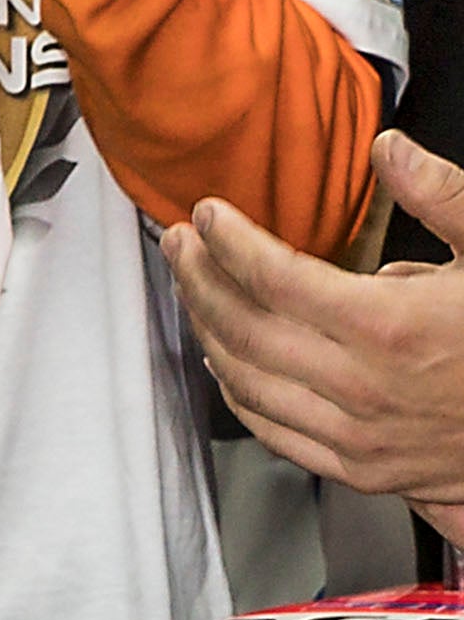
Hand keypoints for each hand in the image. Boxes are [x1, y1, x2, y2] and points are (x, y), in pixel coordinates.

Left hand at [168, 136, 463, 526]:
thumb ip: (442, 198)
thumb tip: (391, 151)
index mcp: (390, 327)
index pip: (275, 277)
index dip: (229, 241)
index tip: (208, 215)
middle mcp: (364, 386)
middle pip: (244, 327)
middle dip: (199, 279)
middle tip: (181, 245)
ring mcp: (359, 435)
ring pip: (246, 380)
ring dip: (208, 330)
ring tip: (194, 292)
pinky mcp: (362, 469)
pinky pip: (274, 431)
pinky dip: (238, 393)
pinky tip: (226, 362)